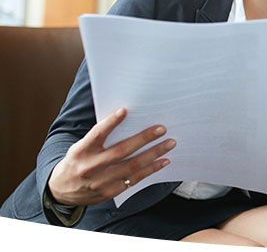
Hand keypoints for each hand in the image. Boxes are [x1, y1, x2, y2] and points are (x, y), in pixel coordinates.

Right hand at [48, 107, 175, 205]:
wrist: (61, 191)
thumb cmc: (77, 162)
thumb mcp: (80, 147)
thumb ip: (98, 138)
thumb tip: (125, 120)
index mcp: (81, 151)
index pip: (96, 134)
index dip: (110, 122)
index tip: (125, 110)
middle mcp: (90, 166)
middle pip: (121, 151)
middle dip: (144, 138)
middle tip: (162, 129)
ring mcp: (101, 181)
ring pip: (132, 166)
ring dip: (154, 154)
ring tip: (169, 143)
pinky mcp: (110, 192)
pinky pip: (134, 179)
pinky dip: (151, 169)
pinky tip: (163, 161)